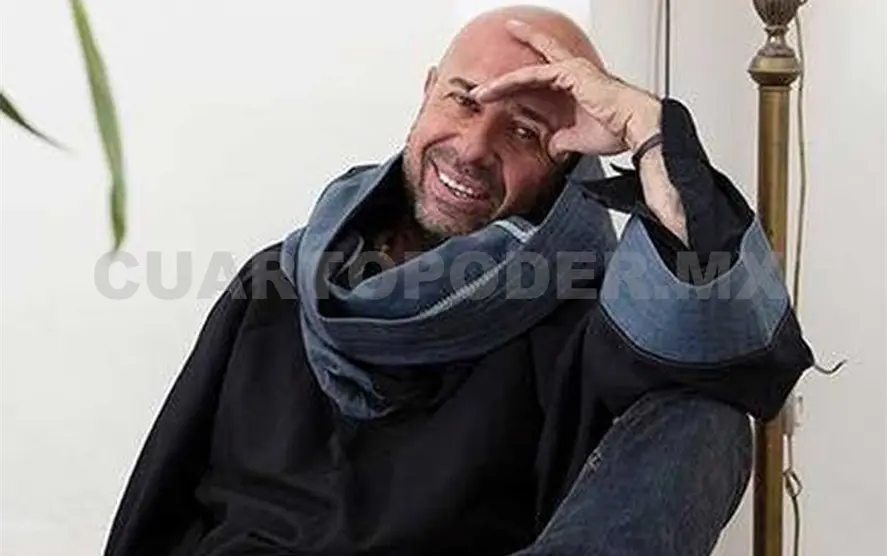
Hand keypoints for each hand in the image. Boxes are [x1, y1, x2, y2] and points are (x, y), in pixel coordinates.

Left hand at [472, 20, 661, 158]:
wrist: (637, 128)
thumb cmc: (619, 129)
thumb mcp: (580, 139)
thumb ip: (563, 140)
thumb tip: (552, 148)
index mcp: (580, 85)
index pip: (545, 78)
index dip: (523, 82)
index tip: (505, 89)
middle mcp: (576, 73)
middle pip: (537, 59)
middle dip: (518, 49)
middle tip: (503, 37)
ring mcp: (572, 71)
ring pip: (527, 72)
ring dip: (501, 82)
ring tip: (480, 89)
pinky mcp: (570, 74)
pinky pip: (531, 76)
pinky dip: (510, 83)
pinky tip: (493, 90)